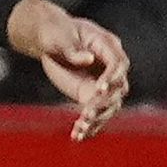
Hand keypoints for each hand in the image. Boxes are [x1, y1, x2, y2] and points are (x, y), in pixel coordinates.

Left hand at [6, 0, 129, 140]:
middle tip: (87, 113)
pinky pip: (95, 112)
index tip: (98, 88)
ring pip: (109, 105)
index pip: (118, 64)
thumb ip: (72, 49)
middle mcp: (110, 66)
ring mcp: (102, 82)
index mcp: (107, 46)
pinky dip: (89, 125)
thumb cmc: (54, 31)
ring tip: (81, 128)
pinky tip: (77, 135)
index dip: (111, 77)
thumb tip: (88, 60)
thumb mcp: (59, 35)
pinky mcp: (91, 94)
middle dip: (104, 102)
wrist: (47, 38)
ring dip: (97, 118)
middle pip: (118, 88)